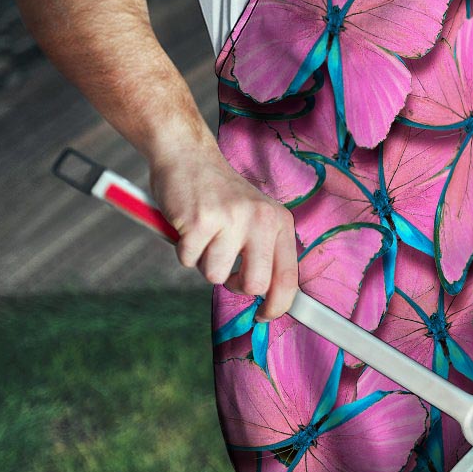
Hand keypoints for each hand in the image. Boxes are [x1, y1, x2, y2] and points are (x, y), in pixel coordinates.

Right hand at [149, 149, 297, 322]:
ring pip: (215, 276)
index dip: (278, 305)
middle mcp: (261, 219)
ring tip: (205, 235)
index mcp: (279, 221)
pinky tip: (188, 226)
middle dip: (235, 285)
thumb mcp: (256, 217)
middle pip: (255, 285)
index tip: (264, 315)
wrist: (188, 156)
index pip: (289, 276)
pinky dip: (184, 250)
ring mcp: (231, 219)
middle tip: (226, 267)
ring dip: (204, 262)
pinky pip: (188, 260)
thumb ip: (265, 252)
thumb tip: (271, 299)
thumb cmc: (221, 196)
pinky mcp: (200, 220)